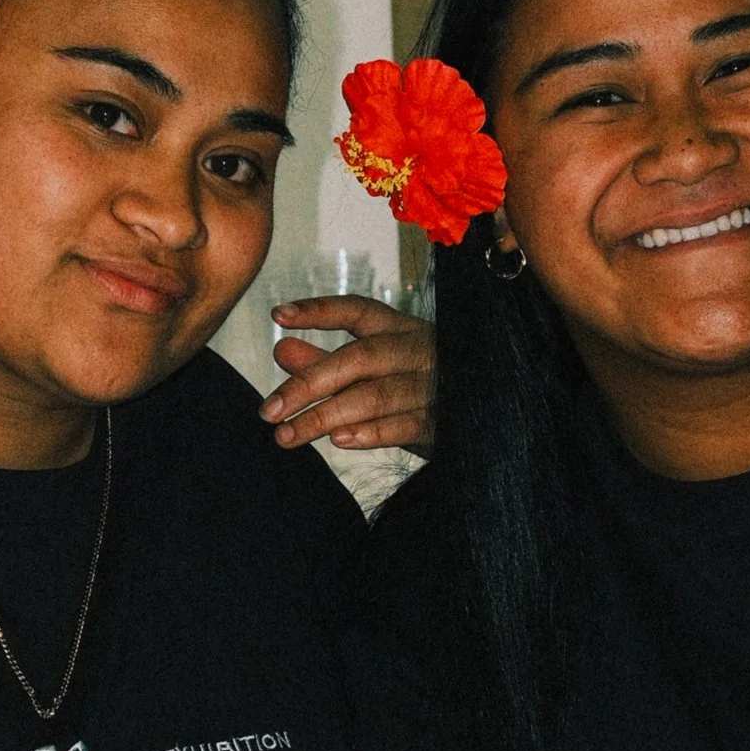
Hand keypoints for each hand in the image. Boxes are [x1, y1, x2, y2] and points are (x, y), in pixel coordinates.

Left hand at [261, 297, 434, 454]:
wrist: (480, 414)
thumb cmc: (414, 385)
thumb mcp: (372, 370)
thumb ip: (327, 361)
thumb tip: (281, 348)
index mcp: (399, 329)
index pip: (357, 311)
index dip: (319, 311)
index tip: (278, 316)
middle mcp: (416, 350)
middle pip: (359, 358)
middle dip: (308, 383)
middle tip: (269, 410)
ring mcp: (432, 385)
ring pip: (375, 396)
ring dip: (326, 416)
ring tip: (288, 435)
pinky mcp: (442, 421)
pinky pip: (404, 426)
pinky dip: (370, 433)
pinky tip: (338, 440)